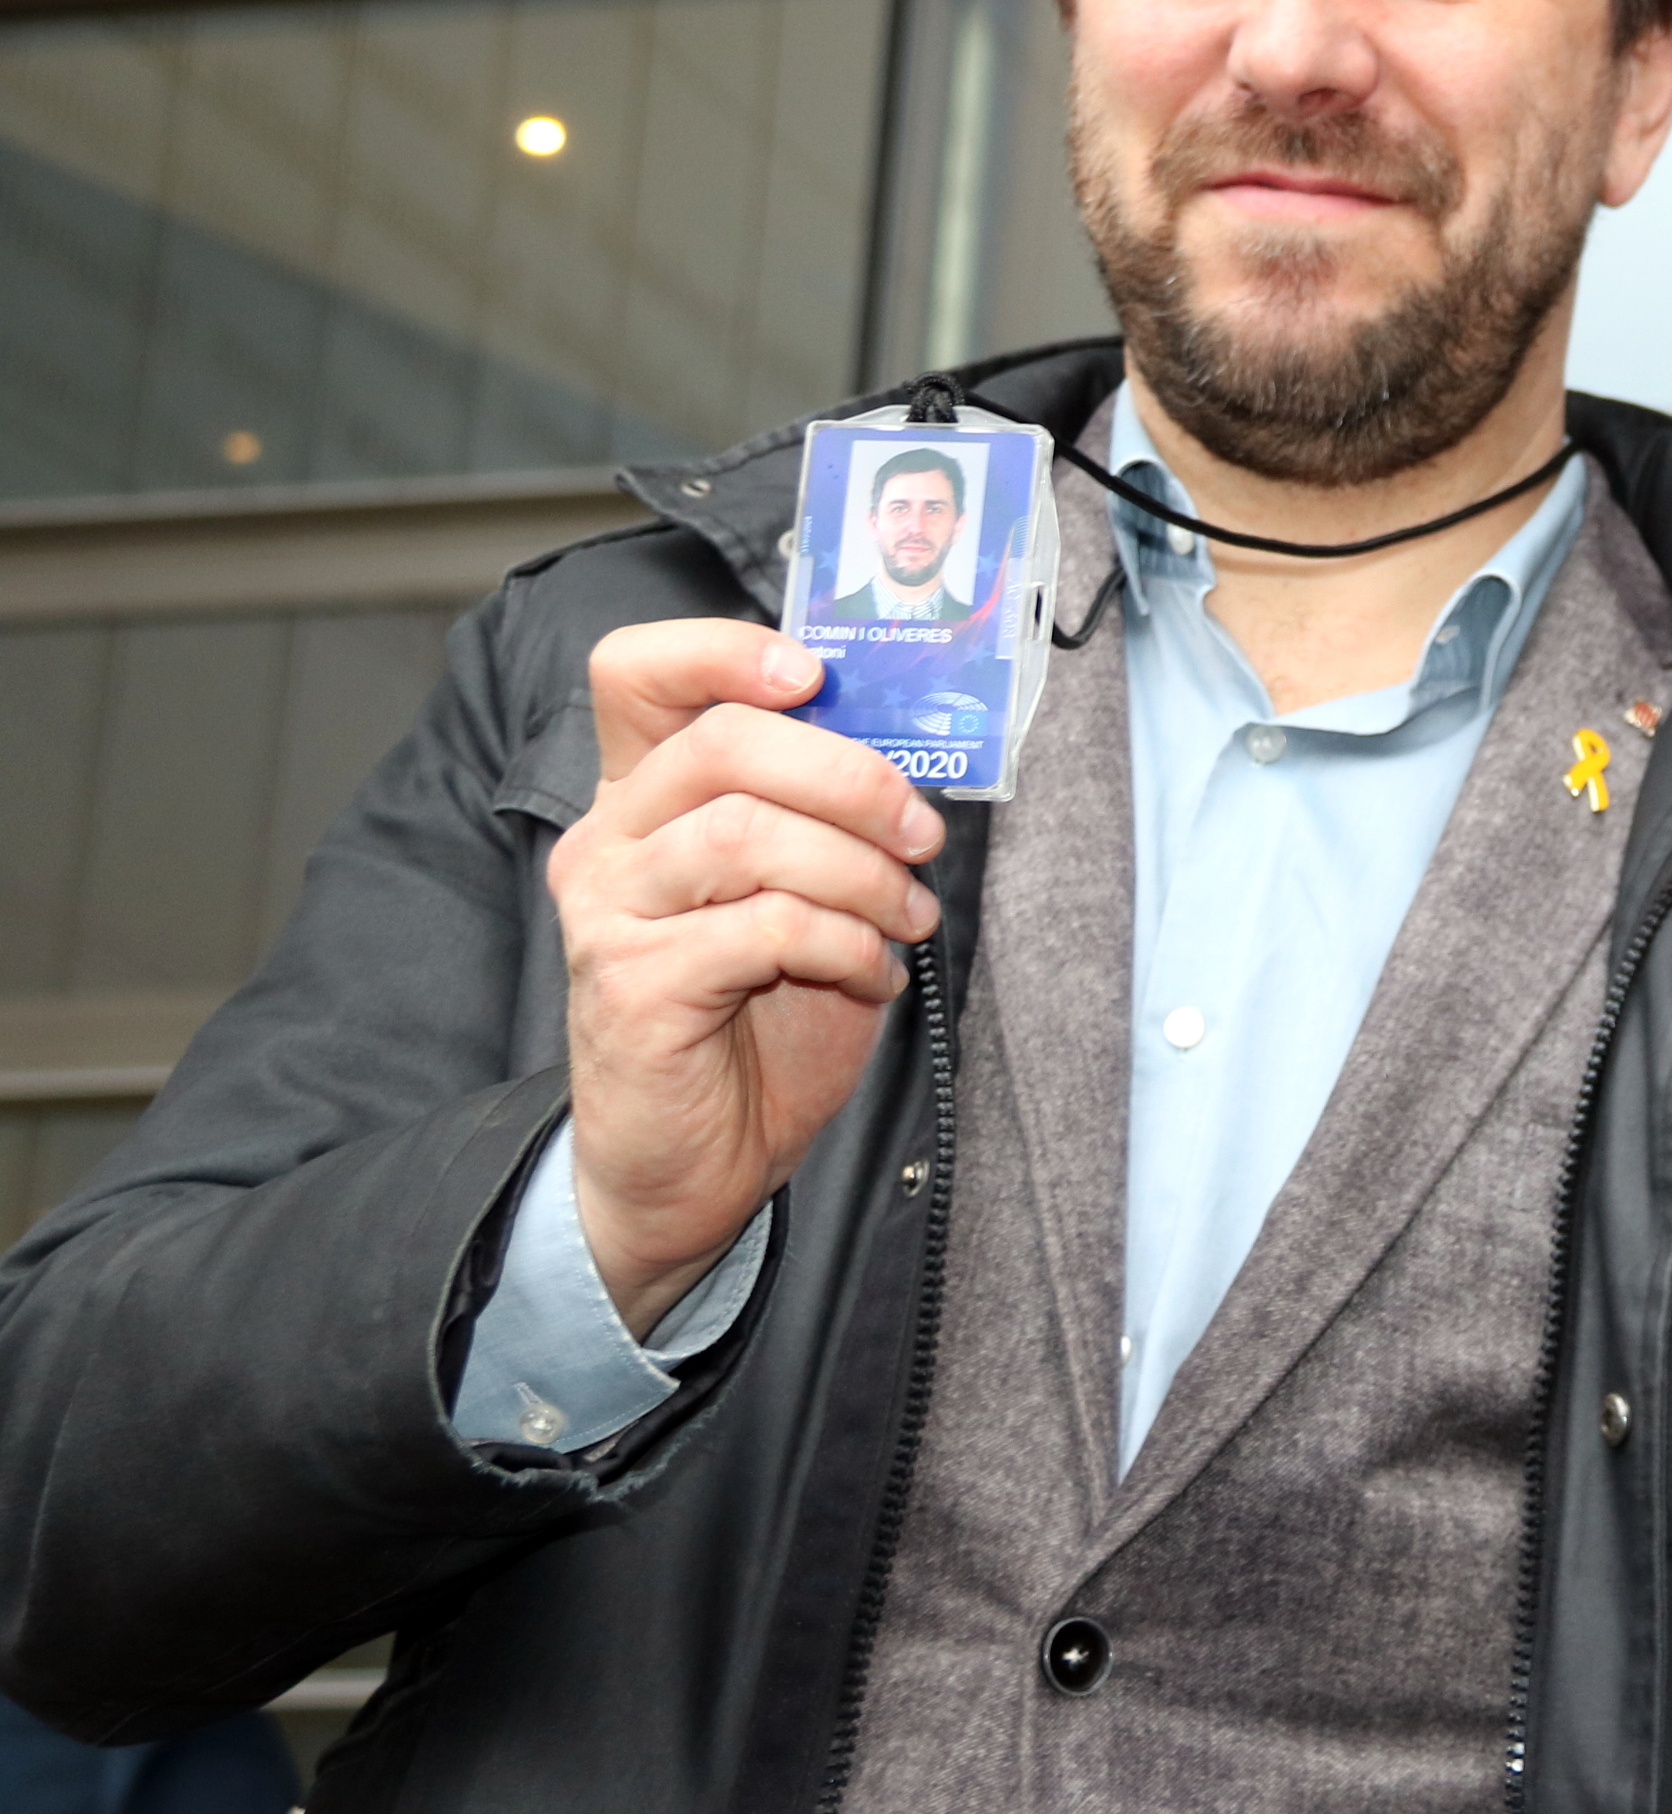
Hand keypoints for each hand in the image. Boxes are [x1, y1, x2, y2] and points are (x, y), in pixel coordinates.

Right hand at [548, 622, 943, 1332]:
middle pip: (722, 743)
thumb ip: (821, 817)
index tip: (814, 674)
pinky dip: (845, 943)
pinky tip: (871, 976)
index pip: (635, 673)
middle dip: (851, 777)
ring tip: (907, 920)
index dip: (724, 651)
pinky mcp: (632, 985)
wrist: (701, 1162)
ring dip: (861, 871)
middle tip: (922, 835)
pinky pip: (765, 926)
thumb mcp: (804, 893)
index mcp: (643, 797)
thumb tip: (909, 753)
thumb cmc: (758, 1020)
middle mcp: (608, 841)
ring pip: (747, 834)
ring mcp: (608, 912)